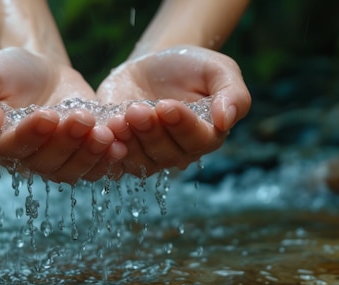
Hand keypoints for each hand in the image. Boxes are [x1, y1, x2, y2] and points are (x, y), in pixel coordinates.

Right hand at [0, 47, 126, 182]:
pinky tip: (118, 146)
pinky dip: (106, 161)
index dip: (31, 135)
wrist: (42, 71)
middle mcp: (22, 160)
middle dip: (66, 142)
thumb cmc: (8, 71)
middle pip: (44, 163)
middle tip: (82, 118)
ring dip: (89, 155)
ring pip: (70, 171)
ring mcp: (53, 163)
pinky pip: (92, 170)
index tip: (49, 115)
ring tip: (105, 133)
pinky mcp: (79, 159)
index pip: (12, 147)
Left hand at [96, 45, 250, 176]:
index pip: (198, 140)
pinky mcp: (123, 153)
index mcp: (207, 135)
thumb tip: (226, 120)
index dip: (182, 126)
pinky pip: (117, 163)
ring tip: (120, 118)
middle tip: (137, 109)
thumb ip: (233, 93)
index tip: (166, 105)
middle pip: (168, 154)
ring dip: (130, 141)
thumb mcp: (218, 69)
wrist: (150, 66)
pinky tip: (106, 132)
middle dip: (151, 132)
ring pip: (141, 161)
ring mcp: (149, 156)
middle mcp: (179, 152)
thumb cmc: (189, 68)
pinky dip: (110, 152)